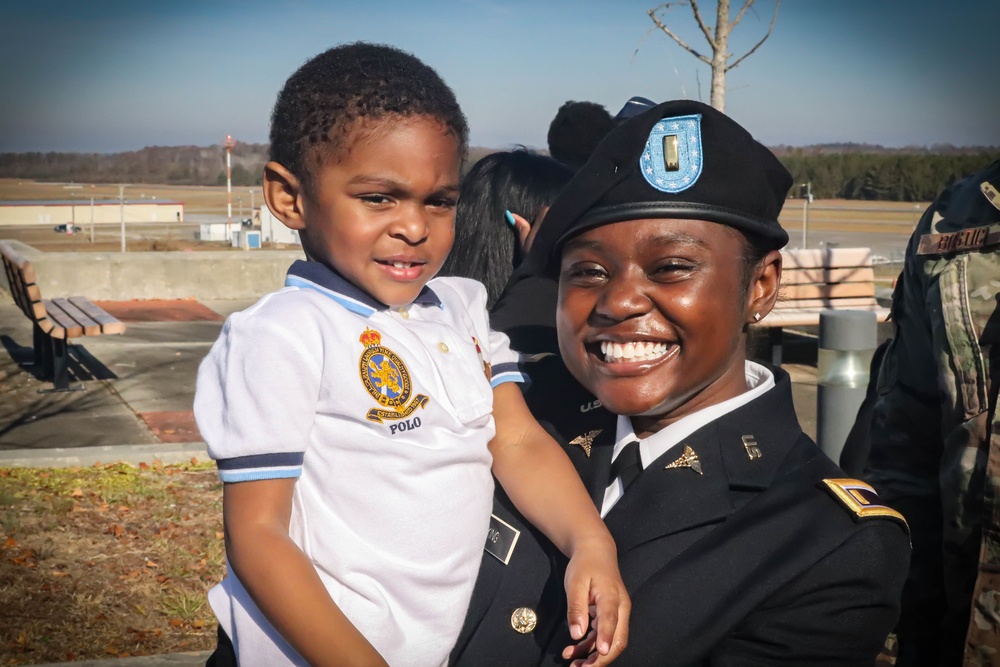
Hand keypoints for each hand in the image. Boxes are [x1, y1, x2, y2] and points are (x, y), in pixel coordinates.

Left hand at [561, 541, 629, 665]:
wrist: (595, 552)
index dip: (605, 638)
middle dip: (601, 658)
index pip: (611, 620)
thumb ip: (576, 607)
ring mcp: (616, 614)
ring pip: (610, 642)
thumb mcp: (575, 582)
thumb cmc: (585, 565)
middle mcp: (620, 609)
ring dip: (593, 656)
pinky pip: (601, 636)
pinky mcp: (609, 617)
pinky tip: (573, 651)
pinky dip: (589, 646)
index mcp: (612, 597)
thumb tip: (576, 633)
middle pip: (617, 639)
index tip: (599, 654)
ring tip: (573, 665)